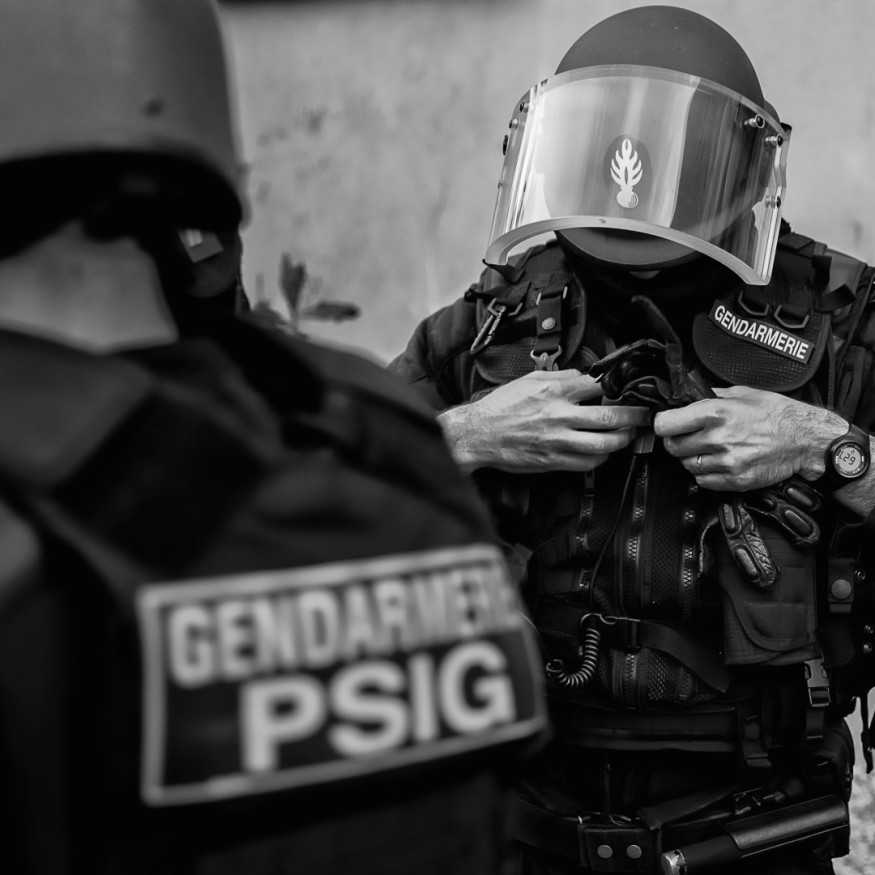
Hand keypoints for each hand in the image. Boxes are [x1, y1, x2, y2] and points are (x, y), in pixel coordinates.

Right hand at [438, 369, 649, 472]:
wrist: (479, 435)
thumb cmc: (501, 407)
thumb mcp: (529, 380)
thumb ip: (561, 377)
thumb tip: (586, 376)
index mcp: (554, 392)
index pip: (599, 385)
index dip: (618, 387)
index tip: (628, 389)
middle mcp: (559, 416)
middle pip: (610, 416)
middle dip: (634, 416)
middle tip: (644, 415)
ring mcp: (558, 441)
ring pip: (605, 443)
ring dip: (622, 439)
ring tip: (627, 434)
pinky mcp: (554, 461)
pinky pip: (588, 462)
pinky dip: (601, 457)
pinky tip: (603, 450)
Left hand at [654, 385, 846, 490]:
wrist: (806, 440)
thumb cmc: (778, 414)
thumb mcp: (743, 394)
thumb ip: (711, 397)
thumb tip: (688, 398)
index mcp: (715, 413)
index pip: (665, 425)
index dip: (663, 424)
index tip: (667, 424)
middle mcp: (717, 438)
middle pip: (673, 447)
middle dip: (677, 441)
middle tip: (689, 437)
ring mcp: (725, 462)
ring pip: (686, 465)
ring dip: (692, 458)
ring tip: (709, 449)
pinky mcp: (734, 481)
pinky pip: (702, 481)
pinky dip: (705, 473)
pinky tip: (717, 462)